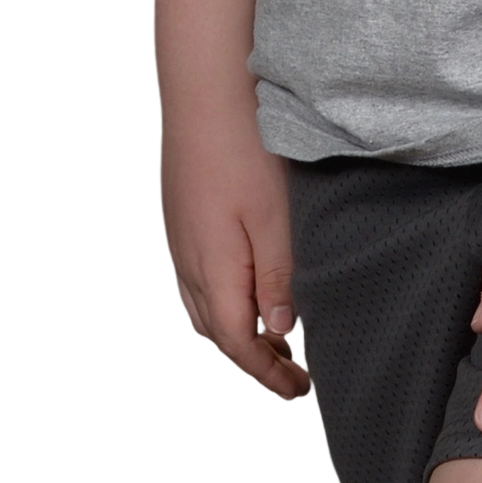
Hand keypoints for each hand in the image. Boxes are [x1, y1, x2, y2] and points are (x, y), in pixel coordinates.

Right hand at [159, 94, 310, 406]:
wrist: (203, 91)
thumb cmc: (243, 147)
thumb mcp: (275, 216)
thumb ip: (279, 277)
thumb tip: (282, 330)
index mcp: (213, 268)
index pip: (237, 343)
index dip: (268, 373)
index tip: (300, 391)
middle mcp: (188, 262)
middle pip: (216, 334)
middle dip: (254, 361)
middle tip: (293, 376)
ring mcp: (181, 241)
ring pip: (203, 309)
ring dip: (236, 333)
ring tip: (276, 340)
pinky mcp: (183, 221)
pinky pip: (197, 281)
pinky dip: (223, 302)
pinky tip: (247, 290)